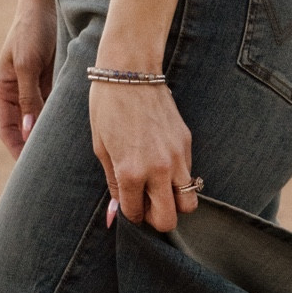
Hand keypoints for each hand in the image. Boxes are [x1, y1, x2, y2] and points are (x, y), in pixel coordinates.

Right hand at [0, 0, 56, 158]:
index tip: (30, 171)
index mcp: (3, 88)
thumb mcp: (28, 63)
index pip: (7, 129)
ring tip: (69, 156)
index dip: (17, 150)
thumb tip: (29, 132)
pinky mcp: (52, 77)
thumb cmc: (32, 28)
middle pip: (26, 127)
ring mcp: (35, 84)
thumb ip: (29, 98)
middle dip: (37, 148)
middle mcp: (18, 90)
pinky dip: (64, 116)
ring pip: (43, 117)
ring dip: (53, 133)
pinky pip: (56, 103)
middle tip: (54, 170)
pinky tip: (77, 130)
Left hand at [88, 78, 200, 232]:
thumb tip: (115, 212)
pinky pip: (189, 175)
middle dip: (156, 219)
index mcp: (131, 172)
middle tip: (146, 205)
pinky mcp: (187, 142)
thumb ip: (113, 183)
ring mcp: (177, 156)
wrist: (131, 73)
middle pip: (170, 219)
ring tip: (159, 189)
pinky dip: (178, 179)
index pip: (137, 215)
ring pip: (189, 203)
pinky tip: (163, 163)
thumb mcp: (102, 149)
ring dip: (174, 202)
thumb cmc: (108, 108)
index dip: (131, 215)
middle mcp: (158, 169)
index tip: (129, 206)